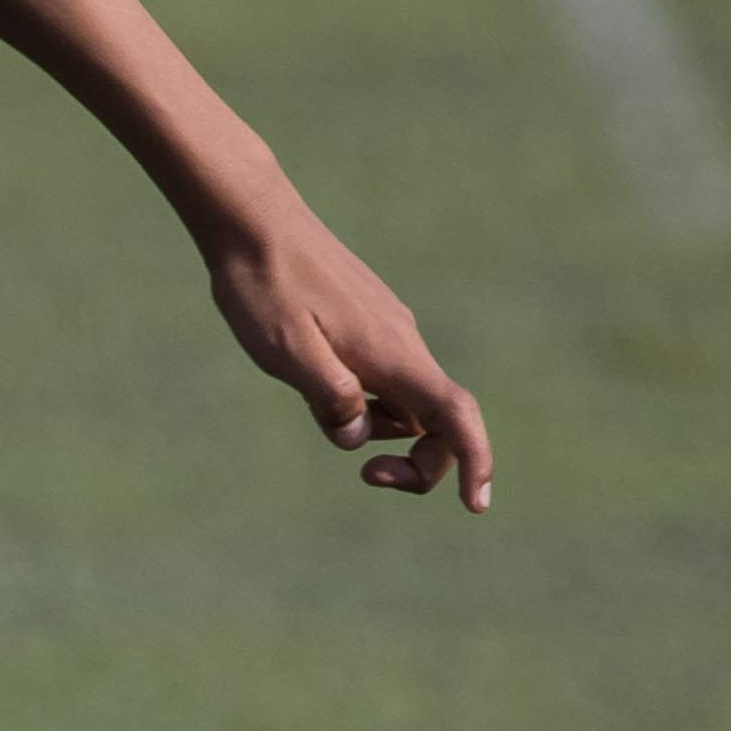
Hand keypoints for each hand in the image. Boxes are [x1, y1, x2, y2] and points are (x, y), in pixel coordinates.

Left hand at [206, 203, 493, 510]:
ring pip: (404, 402)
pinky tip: (310, 382)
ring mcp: (388, 332)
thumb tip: (358, 439)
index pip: (454, 416)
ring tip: (312, 402)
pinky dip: (362, 402)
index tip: (475, 506)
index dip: (474, 461)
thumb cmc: (265, 289)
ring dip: (378, 429)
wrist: (254, 225)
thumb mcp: (287, 353)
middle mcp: (402, 343)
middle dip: (418, 460)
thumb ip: (329, 397)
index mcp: (392, 356)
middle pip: (437, 420)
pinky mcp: (368, 325)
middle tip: (364, 476)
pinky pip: (383, 380)